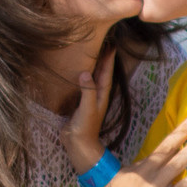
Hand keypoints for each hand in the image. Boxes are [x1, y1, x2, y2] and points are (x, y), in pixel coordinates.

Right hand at [64, 43, 115, 170]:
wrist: (78, 144)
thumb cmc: (85, 127)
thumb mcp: (87, 108)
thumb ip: (87, 90)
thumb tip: (85, 72)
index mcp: (101, 94)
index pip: (106, 73)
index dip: (108, 59)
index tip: (111, 45)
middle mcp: (96, 94)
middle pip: (100, 73)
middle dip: (102, 59)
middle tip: (102, 43)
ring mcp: (87, 99)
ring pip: (91, 78)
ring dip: (91, 66)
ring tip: (89, 52)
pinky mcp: (78, 103)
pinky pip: (80, 85)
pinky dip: (79, 77)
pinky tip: (75, 71)